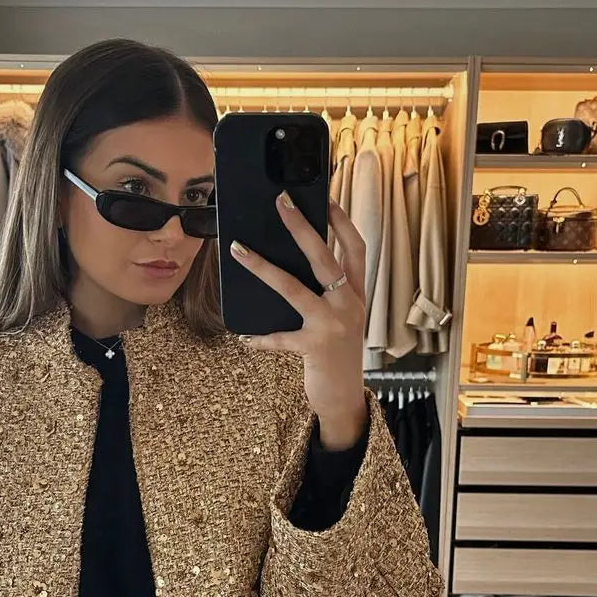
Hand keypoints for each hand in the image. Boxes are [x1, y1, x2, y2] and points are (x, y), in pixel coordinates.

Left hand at [230, 195, 367, 436]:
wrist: (345, 399)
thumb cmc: (336, 355)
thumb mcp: (340, 320)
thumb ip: (328, 294)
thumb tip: (292, 261)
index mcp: (358, 295)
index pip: (356, 249)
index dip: (342, 222)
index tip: (325, 197)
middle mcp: (350, 305)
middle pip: (326, 258)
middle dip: (302, 227)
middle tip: (281, 201)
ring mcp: (334, 326)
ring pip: (295, 288)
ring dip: (264, 267)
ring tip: (238, 249)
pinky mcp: (315, 348)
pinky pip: (281, 338)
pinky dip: (261, 338)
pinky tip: (244, 338)